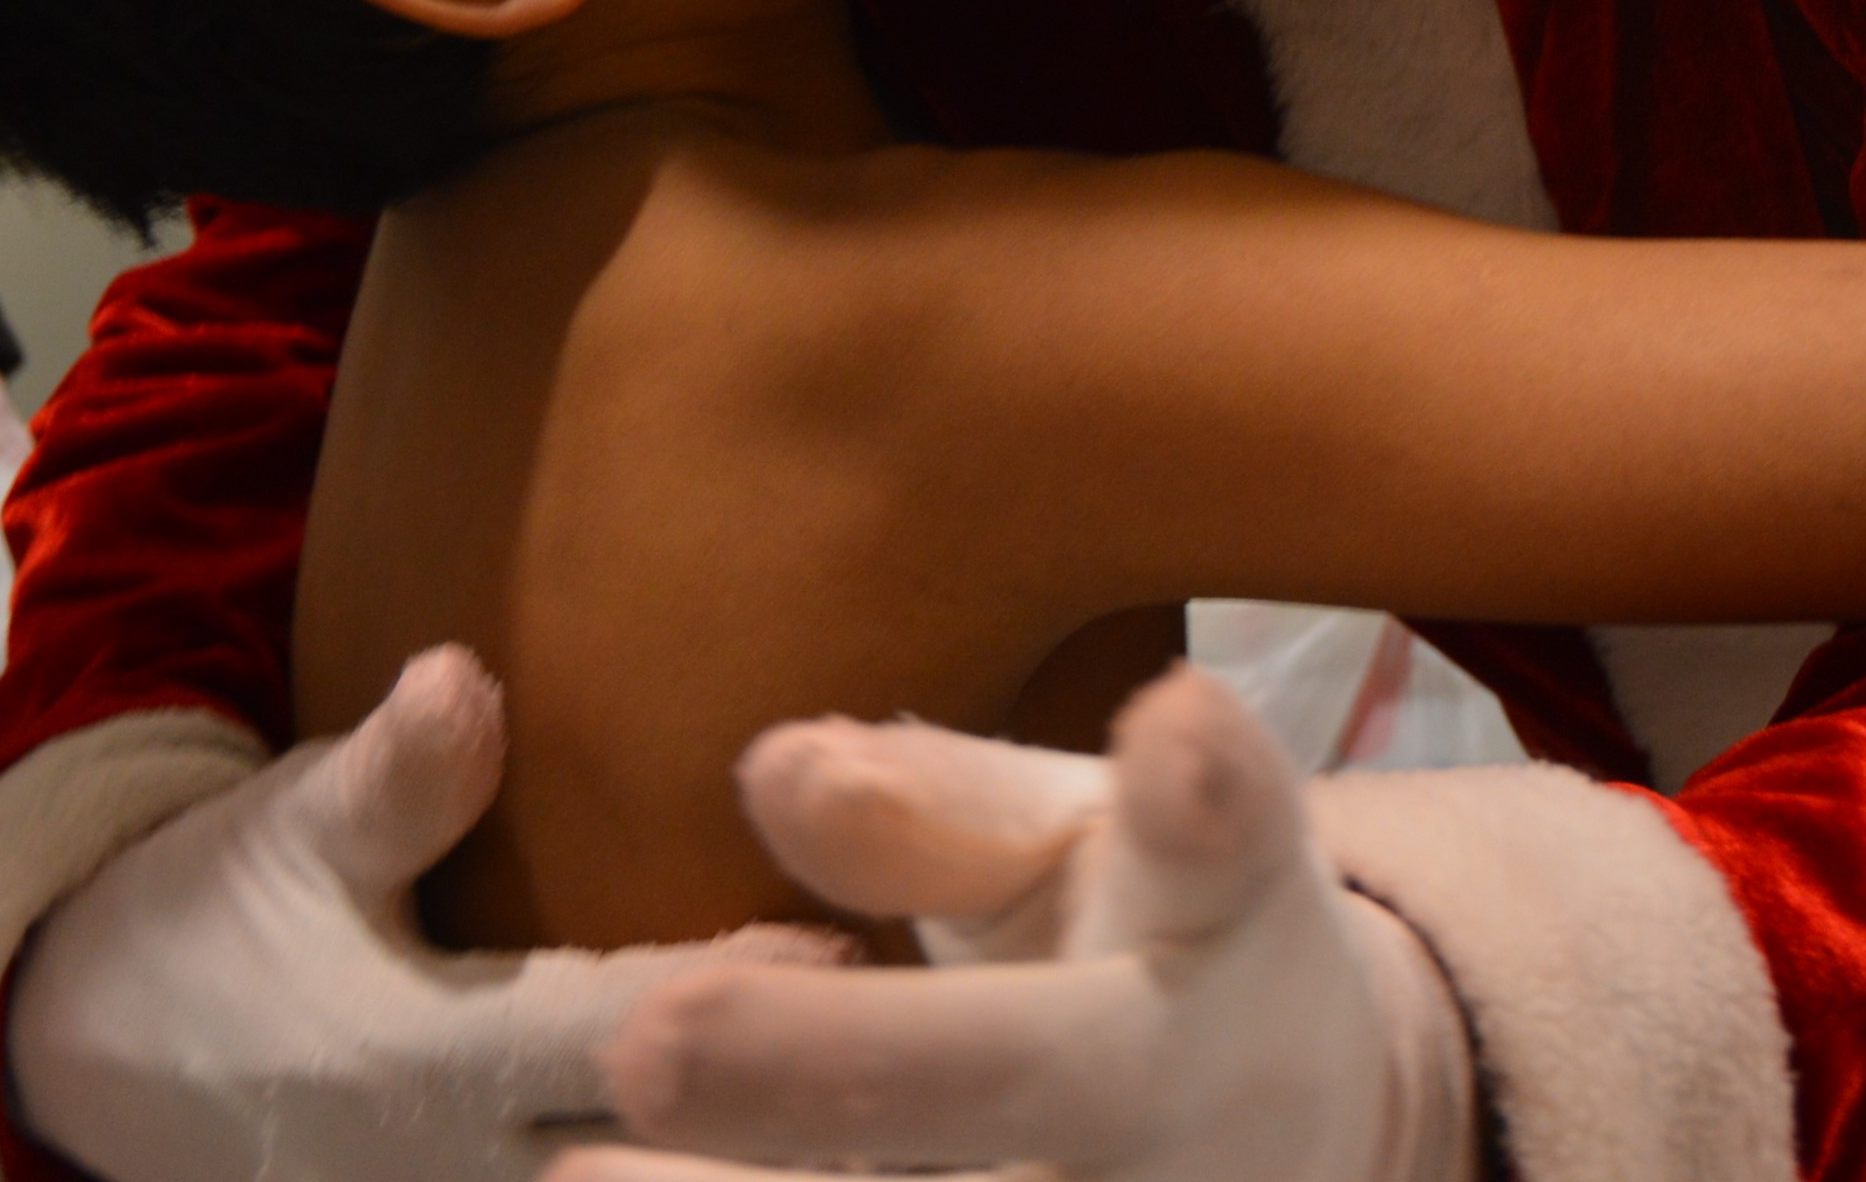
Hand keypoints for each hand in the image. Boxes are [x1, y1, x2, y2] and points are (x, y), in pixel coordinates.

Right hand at [10, 648, 834, 1181]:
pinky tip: (821, 1144)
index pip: (610, 1032)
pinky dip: (695, 1174)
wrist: (98, 1051)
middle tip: (926, 1036)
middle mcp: (458, 1168)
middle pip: (656, 1155)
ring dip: (753, 1153)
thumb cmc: (224, 915)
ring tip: (909, 1104)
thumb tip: (461, 674)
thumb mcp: (292, 830)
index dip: (736, 995)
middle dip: (782, 1109)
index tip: (854, 944)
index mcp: (426, 1062)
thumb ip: (395, 779)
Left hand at [545, 666, 1472, 1181]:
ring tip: (577, 1178)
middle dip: (848, 1068)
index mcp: (1217, 914)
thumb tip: (774, 774)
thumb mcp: (1081, 849)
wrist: (1288, 1139)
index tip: (1175, 728)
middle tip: (654, 1038)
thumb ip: (939, 817)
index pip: (1217, 841)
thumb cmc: (1146, 949)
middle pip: (1040, 1082)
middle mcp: (1194, 1086)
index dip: (1196, 792)